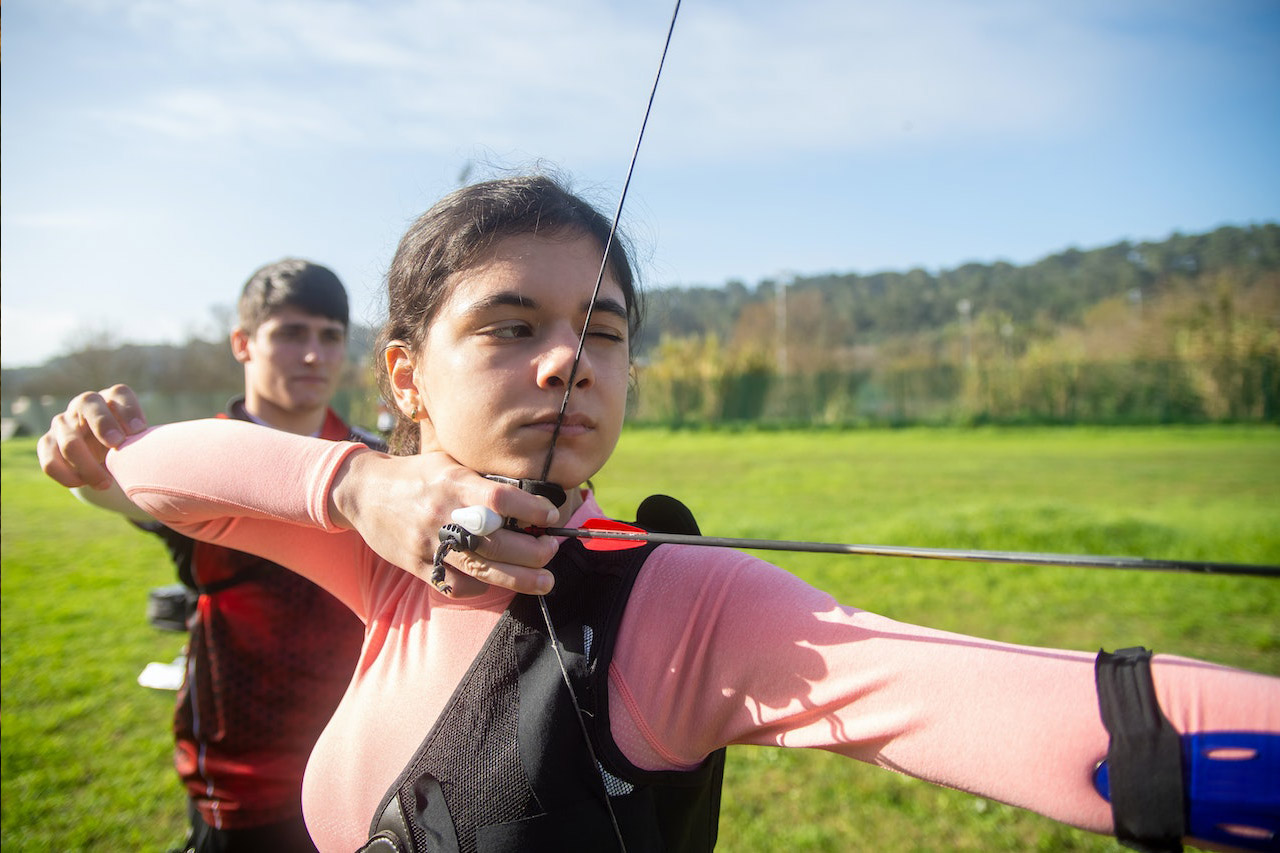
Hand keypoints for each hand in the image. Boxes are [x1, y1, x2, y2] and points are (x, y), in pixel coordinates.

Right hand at [37, 385, 148, 489]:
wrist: (103, 459)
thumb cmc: (129, 447)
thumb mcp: (141, 441)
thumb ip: (148, 443)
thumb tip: (161, 456)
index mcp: (112, 399)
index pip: (120, 393)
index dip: (129, 410)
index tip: (139, 430)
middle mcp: (85, 405)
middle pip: (88, 404)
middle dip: (103, 424)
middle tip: (118, 444)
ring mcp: (63, 423)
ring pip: (69, 441)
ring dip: (88, 466)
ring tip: (106, 483)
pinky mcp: (48, 443)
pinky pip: (50, 461)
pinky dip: (68, 476)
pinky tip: (84, 483)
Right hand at [329, 449, 562, 596]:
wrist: (363, 492)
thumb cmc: (416, 475)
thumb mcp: (449, 464)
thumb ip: (482, 479)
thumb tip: (527, 494)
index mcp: (453, 484)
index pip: (500, 500)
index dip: (531, 510)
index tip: (551, 516)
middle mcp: (442, 515)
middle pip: (496, 542)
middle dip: (533, 552)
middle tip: (552, 552)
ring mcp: (429, 544)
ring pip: (481, 570)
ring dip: (519, 579)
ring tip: (544, 581)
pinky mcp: (418, 566)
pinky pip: (455, 585)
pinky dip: (479, 588)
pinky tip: (495, 583)